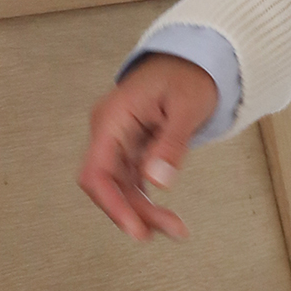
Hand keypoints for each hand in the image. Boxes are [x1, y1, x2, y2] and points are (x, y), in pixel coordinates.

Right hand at [78, 54, 220, 243]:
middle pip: (109, 185)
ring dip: (144, 210)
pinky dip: (147, 199)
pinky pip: (133, 181)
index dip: (111, 205)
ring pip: (122, 187)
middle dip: (136, 212)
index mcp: (113, 118)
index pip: (97, 171)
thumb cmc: (189, 75)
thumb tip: (156, 180)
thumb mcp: (187, 107)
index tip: (135, 229)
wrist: (194, 59)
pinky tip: (164, 217)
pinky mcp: (132, 148)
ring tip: (176, 230)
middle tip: (173, 231)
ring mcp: (119, 141)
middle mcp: (109, 132)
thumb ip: (171, 144)